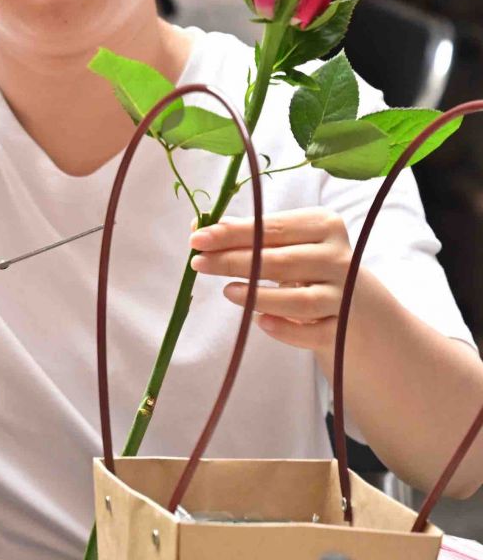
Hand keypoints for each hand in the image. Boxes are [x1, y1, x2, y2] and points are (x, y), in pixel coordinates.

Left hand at [189, 209, 355, 351]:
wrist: (362, 309)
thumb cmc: (310, 267)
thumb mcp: (286, 245)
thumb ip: (246, 235)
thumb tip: (198, 227)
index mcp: (323, 226)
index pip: (271, 228)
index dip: (231, 233)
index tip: (197, 239)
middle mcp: (339, 259)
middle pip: (281, 261)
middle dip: (233, 261)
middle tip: (198, 264)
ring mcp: (344, 296)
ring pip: (300, 300)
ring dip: (259, 296)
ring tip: (227, 292)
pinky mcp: (344, 330)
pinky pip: (313, 333)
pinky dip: (286, 330)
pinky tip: (260, 323)